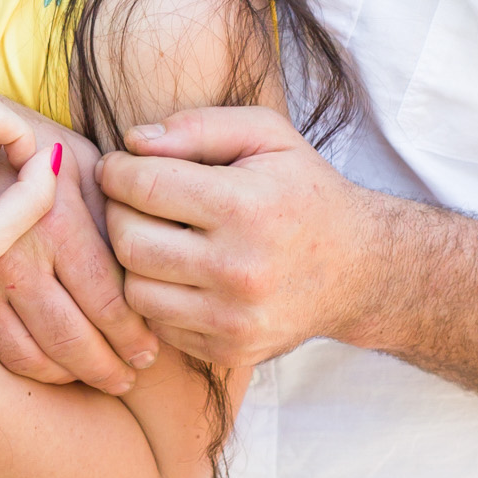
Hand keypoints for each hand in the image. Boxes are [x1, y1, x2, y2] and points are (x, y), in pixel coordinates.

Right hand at [0, 109, 160, 394]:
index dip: (135, 334)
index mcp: (56, 224)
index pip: (108, 301)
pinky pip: (4, 350)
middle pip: (75, 337)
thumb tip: (157, 265)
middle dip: (112, 365)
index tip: (153, 348)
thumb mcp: (83, 164)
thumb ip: (116, 213)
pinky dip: (37, 369)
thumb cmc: (34, 148)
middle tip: (135, 373)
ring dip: (78, 375)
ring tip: (106, 378)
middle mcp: (18, 260)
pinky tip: (61, 368)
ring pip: (38, 355)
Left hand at [99, 106, 371, 368]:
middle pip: (129, 242)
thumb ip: (198, 126)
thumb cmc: (303, 191)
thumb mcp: (267, 135)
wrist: (360, 270)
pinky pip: (159, 324)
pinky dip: (158, 296)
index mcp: (245, 207)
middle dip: (116, 214)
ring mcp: (234, 318)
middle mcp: (239, 269)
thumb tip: (133, 142)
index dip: (117, 171)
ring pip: (134, 290)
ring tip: (155, 235)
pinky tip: (179, 272)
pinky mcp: (229, 350)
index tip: (119, 166)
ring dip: (132, 260)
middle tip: (130, 200)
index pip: (143, 187)